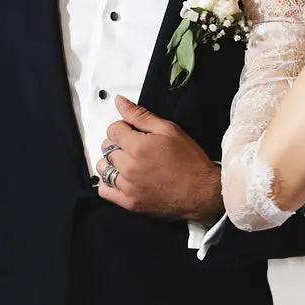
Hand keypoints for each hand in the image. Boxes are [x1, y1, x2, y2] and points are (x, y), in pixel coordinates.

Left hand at [98, 97, 222, 220]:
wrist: (201, 192)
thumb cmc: (190, 161)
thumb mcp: (169, 130)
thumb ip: (140, 115)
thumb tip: (120, 102)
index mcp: (138, 146)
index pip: (112, 130)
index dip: (123, 128)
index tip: (133, 132)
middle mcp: (129, 167)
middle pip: (106, 148)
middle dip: (118, 143)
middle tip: (135, 147)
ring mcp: (128, 186)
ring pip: (103, 168)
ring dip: (112, 162)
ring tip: (128, 162)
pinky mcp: (129, 202)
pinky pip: (105, 191)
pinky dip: (109, 183)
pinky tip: (121, 178)